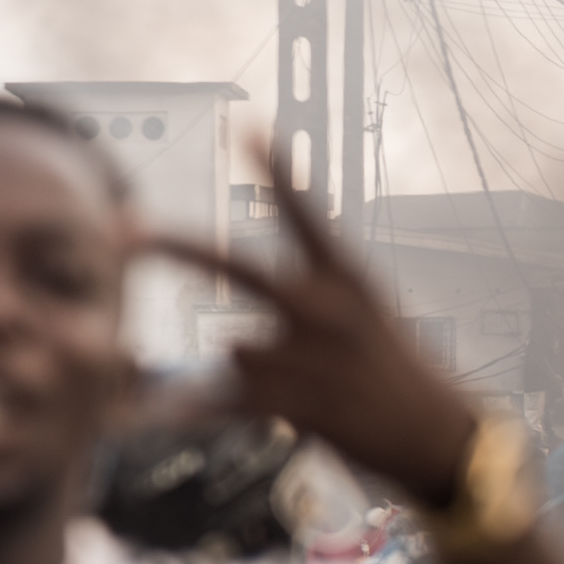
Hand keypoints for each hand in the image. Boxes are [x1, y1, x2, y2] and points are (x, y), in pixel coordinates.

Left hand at [147, 149, 474, 504]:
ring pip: (236, 349)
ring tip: (302, 387)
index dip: (278, 171)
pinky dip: (200, 407)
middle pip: (238, 271)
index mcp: (351, 280)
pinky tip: (174, 411)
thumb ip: (312, 306)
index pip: (307, 216)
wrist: (438, 436)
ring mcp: (316, 359)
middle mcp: (331, 312)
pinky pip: (229, 398)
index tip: (248, 127)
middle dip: (177, 248)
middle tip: (124, 229)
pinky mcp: (305, 405)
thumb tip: (229, 342)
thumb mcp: (372, 316)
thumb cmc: (398, 371)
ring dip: (252, 370)